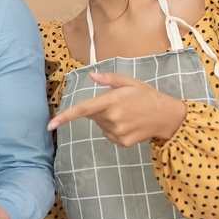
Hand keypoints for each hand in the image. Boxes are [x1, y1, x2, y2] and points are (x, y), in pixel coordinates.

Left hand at [47, 71, 186, 146]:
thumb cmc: (147, 96)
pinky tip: (129, 124)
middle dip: (100, 110)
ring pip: (101, 126)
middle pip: (93, 116)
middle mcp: (113, 118)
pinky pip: (109, 135)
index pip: (83, 109)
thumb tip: (91, 76)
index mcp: (112, 101)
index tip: (51, 124)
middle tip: (119, 104)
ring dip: (108, 120)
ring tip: (127, 114)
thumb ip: (109, 79)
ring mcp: (118, 132)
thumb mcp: (130, 82)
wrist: (167, 116)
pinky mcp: (123, 142)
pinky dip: (115, 129)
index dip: (65, 117)